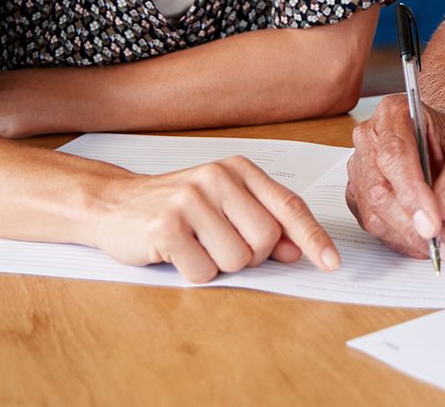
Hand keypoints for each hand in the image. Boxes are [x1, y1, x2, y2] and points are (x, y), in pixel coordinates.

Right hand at [90, 156, 340, 282]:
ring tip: (197, 245)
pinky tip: (177, 253)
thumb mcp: (224, 204)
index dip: (313, 238)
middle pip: (266, 240)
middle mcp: (217, 179)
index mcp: (239, 170)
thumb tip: (299, 250)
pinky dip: (194, 273)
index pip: (288, 206)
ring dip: (220, 265)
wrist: (113, 203)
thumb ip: (263, 222)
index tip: (332, 262)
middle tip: (221, 244)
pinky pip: (204, 272)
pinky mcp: (166, 227)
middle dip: (251, 256)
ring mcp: (190, 201)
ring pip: (237, 259)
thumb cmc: (176, 206)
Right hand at [346, 94, 444, 260]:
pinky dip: (401, 240)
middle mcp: (369, 138)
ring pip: (374, 212)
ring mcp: (360, 167)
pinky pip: (373, 224)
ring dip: (410, 237)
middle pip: (380, 189)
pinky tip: (426, 241)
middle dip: (414, 225)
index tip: (433, 224)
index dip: (412, 193)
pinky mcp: (359, 194)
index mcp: (394, 113)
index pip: (395, 155)